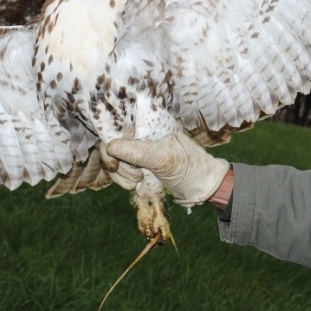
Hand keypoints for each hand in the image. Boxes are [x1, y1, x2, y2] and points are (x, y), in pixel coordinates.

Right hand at [103, 130, 230, 206]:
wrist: (201, 187)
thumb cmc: (188, 168)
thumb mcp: (163, 159)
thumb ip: (138, 152)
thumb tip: (110, 146)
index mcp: (149, 123)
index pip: (117, 125)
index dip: (110, 145)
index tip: (115, 164)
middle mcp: (141, 132)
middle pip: (111, 144)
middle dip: (119, 164)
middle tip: (136, 176)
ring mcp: (138, 148)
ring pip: (113, 158)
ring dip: (121, 174)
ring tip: (138, 181)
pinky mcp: (137, 163)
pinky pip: (119, 169)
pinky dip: (123, 179)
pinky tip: (135, 185)